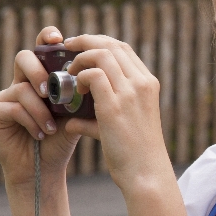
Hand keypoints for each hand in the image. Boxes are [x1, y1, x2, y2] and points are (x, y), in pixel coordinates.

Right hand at [0, 26, 78, 189]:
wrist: (45, 167)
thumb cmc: (63, 137)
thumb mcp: (78, 113)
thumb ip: (84, 92)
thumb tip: (102, 74)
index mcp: (43, 76)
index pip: (43, 48)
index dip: (47, 38)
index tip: (58, 39)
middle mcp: (23, 81)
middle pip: (24, 58)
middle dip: (37, 71)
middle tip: (50, 90)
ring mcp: (7, 96)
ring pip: (19, 87)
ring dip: (40, 108)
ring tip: (53, 126)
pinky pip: (12, 108)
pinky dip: (30, 121)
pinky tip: (42, 134)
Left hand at [60, 34, 172, 193]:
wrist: (145, 174)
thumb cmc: (134, 155)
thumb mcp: (124, 127)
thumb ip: (98, 119)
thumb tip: (72, 122)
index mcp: (148, 84)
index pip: (123, 48)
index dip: (99, 43)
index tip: (80, 49)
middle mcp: (142, 83)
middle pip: (111, 44)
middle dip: (85, 41)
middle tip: (66, 49)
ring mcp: (131, 93)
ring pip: (101, 54)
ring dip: (80, 58)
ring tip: (69, 71)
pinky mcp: (115, 106)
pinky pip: (93, 75)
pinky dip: (80, 77)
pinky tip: (75, 90)